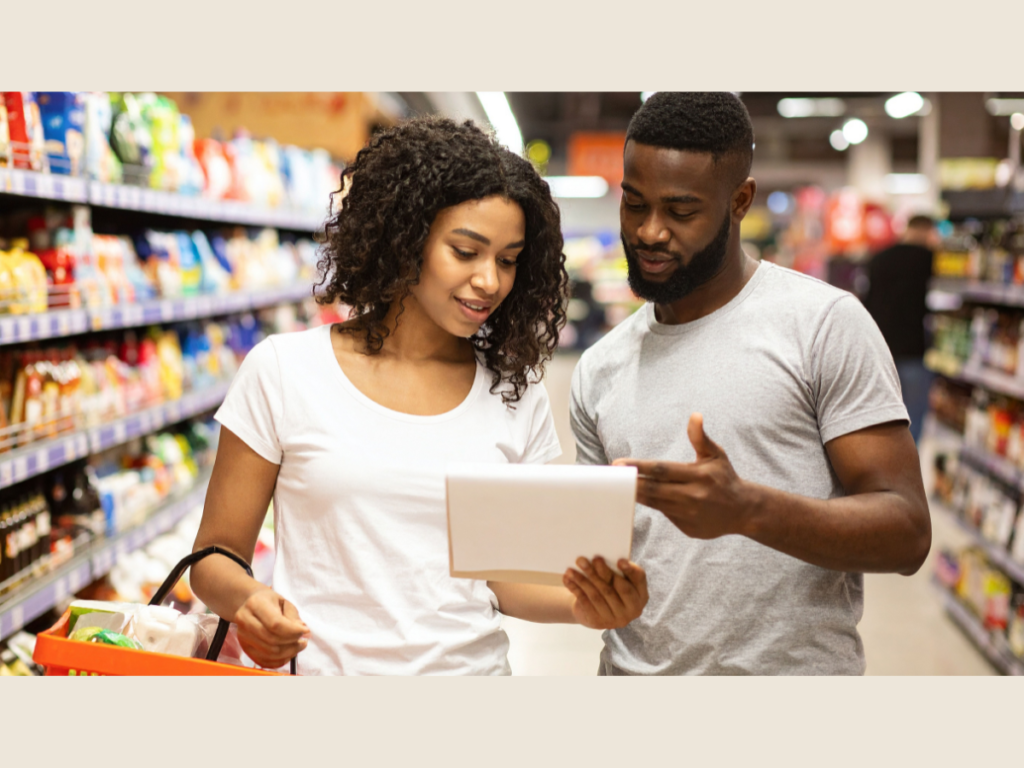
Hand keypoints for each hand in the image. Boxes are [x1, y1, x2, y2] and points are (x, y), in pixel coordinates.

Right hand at [233, 588, 309, 668]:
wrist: (251, 605)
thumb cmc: (270, 602)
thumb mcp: (284, 602)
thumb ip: (293, 617)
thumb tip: (302, 630)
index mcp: (256, 604)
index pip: (275, 624)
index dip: (293, 631)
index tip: (306, 632)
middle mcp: (245, 620)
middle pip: (272, 640)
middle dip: (292, 643)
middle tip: (304, 640)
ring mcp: (242, 636)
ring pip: (269, 653)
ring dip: (288, 653)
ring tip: (297, 645)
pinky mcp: (244, 648)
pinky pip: (263, 661)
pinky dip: (279, 661)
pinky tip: (288, 653)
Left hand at [563, 556, 648, 629]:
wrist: (594, 610)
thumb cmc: (610, 588)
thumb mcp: (618, 579)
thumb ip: (617, 570)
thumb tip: (601, 560)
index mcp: (641, 595)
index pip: (638, 579)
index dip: (630, 570)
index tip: (620, 561)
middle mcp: (633, 610)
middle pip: (614, 587)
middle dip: (601, 572)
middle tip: (589, 559)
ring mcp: (616, 619)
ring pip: (597, 595)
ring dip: (583, 580)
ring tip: (572, 569)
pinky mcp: (599, 622)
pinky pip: (585, 602)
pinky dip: (575, 588)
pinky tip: (568, 578)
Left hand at [613, 413, 755, 539]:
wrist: (743, 510)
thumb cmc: (724, 478)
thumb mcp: (716, 455)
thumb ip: (700, 437)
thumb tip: (694, 415)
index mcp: (699, 476)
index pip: (662, 470)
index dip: (639, 467)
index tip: (619, 463)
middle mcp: (693, 497)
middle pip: (654, 490)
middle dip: (632, 484)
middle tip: (612, 477)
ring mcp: (690, 516)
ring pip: (656, 504)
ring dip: (638, 495)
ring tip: (620, 486)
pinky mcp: (688, 529)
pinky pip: (666, 515)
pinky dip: (655, 506)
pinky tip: (643, 498)